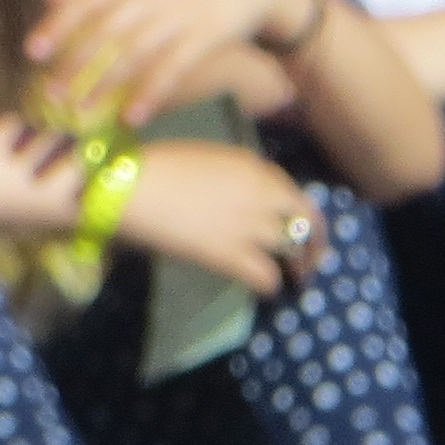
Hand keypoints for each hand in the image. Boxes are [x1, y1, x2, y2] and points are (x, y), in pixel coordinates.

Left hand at [29, 0, 317, 129]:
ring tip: (80, 112)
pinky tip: (132, 117)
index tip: (33, 52)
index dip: (58, 25)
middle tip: (50, 95)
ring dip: (105, 84)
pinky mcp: (207, 34)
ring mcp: (180, 12)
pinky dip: (151, 93)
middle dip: (76, 64)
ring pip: (135, 52)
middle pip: (106, 30)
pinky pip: (173, 68)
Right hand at [116, 139, 324, 295]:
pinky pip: (266, 275)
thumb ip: (231, 175)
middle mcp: (261, 195)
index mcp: (253, 166)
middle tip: (311, 255)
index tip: (295, 221)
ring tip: (295, 275)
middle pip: (305, 217)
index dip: (297, 209)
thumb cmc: (155, 165)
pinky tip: (266, 287)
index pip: (291, 189)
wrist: (130, 187)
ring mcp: (248, 226)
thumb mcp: (205, 157)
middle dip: (314, 237)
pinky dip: (270, 283)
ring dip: (297, 262)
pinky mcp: (229, 254)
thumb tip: (237, 194)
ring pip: (291, 246)